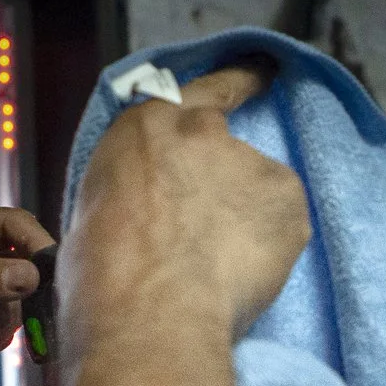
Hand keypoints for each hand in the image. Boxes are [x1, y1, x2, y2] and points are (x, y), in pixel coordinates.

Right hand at [62, 59, 308, 344]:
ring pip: (255, 193)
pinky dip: (267, 248)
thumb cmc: (101, 274)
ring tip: (216, 270)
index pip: (200, 89)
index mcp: (148, 127)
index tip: (263, 71)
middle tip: (210, 225)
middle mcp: (205, 132)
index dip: (235, 81)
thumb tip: (154, 209)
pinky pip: (281, 225)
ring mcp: (252, 163)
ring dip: (242, 221)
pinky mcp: (288, 202)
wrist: (151, 314)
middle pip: (225, 146)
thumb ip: (138, 189)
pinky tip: (242, 277)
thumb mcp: (98, 208)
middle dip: (223, 179)